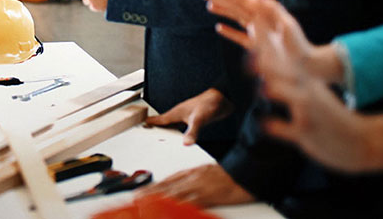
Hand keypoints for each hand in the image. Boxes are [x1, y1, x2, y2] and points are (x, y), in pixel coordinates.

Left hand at [138, 164, 253, 207]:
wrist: (246, 173)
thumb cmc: (229, 175)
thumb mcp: (208, 173)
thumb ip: (194, 180)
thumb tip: (182, 187)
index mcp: (193, 172)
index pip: (169, 180)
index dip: (155, 186)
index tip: (143, 191)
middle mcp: (192, 178)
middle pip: (167, 186)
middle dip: (151, 192)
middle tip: (136, 197)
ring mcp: (198, 187)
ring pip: (173, 194)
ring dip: (158, 199)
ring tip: (144, 203)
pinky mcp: (206, 196)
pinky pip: (188, 203)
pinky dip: (177, 205)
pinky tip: (167, 208)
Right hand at [145, 89, 232, 145]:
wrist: (222, 99)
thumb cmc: (209, 104)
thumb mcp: (198, 119)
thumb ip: (192, 132)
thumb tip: (186, 144)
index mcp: (176, 113)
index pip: (160, 119)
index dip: (150, 123)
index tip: (141, 125)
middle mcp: (180, 114)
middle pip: (164, 123)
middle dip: (156, 128)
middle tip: (148, 134)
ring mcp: (187, 116)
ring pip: (173, 125)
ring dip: (168, 131)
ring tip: (161, 139)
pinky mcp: (194, 120)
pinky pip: (182, 128)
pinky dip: (179, 133)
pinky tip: (180, 138)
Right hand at [203, 0, 341, 83]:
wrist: (306, 64)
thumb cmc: (297, 46)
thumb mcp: (286, 26)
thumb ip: (270, 12)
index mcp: (266, 12)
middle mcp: (260, 19)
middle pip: (237, 5)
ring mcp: (258, 31)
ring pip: (236, 17)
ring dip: (223, 10)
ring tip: (209, 6)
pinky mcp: (257, 44)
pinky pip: (239, 36)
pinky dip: (229, 31)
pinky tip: (219, 28)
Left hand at [253, 28, 382, 172]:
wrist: (361, 141)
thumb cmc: (328, 114)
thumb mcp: (312, 91)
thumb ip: (289, 76)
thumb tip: (268, 60)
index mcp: (306, 81)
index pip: (283, 57)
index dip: (267, 42)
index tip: (252, 23)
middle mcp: (307, 93)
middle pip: (286, 73)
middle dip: (268, 62)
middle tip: (250, 53)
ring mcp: (307, 113)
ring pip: (293, 98)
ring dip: (278, 91)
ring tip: (262, 86)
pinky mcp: (306, 134)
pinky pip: (290, 130)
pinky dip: (277, 127)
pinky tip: (263, 123)